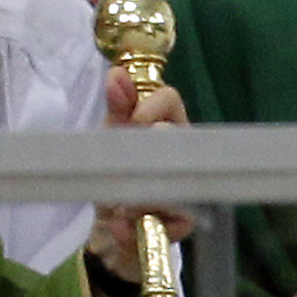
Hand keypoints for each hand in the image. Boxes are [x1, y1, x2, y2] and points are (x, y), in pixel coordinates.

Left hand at [97, 65, 194, 244]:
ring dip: (142, 193)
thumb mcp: (111, 138)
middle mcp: (183, 151)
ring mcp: (188, 186)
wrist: (108, 222)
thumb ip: (116, 107)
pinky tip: (120, 224)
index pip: (169, 98)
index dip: (149, 108)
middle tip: (126, 166)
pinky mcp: (185, 220)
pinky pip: (174, 219)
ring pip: (176, 182)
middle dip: (147, 151)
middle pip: (176, 137)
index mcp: (167, 123)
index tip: (131, 124)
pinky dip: (140, 223)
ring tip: (118, 204)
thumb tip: (116, 73)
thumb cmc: (115, 170)